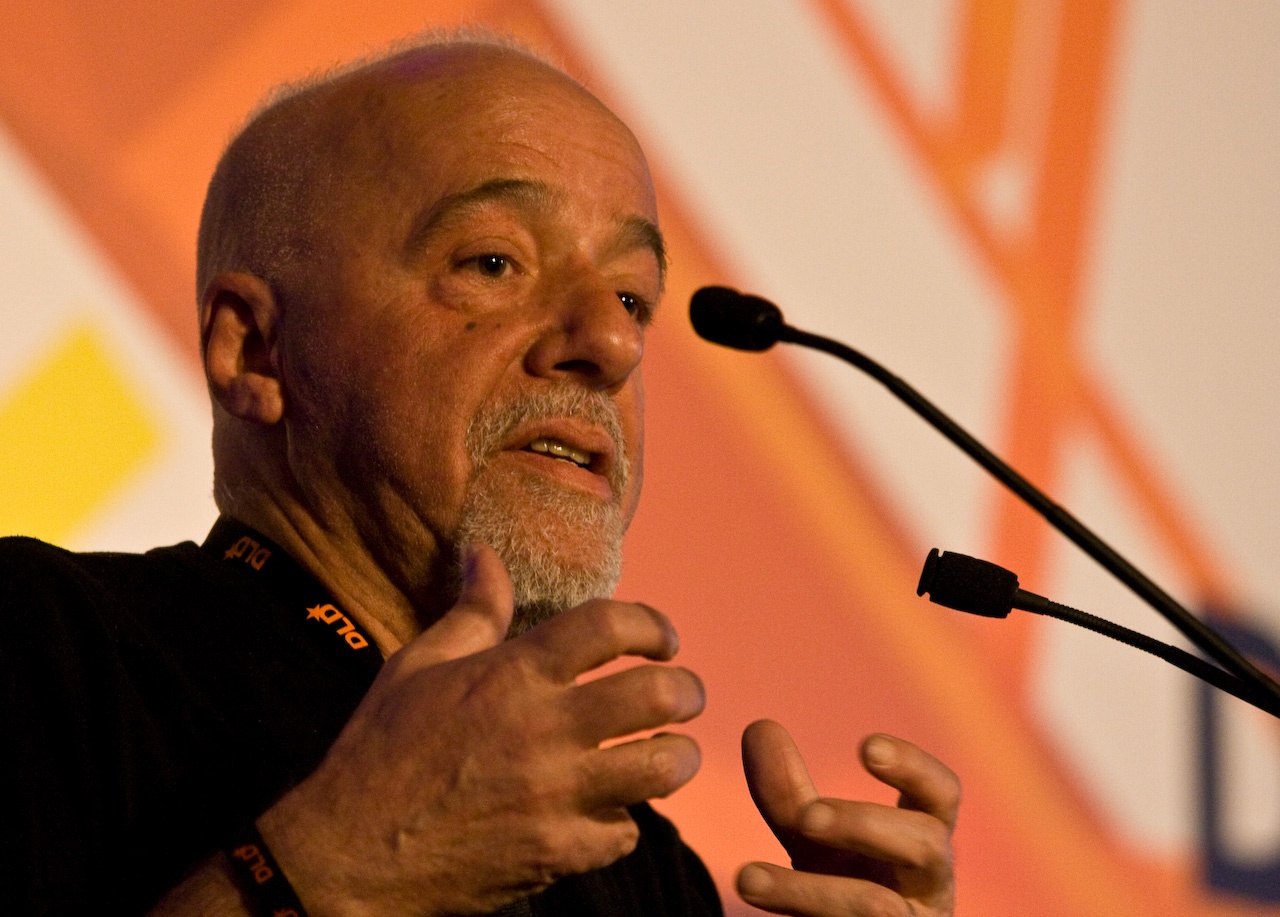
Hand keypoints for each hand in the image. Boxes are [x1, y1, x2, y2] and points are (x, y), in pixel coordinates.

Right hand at [257, 544, 704, 916]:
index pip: (610, 625)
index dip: (652, 624)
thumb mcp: (417, 666)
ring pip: (660, 768)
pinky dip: (623, 822)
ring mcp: (553, 796)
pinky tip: (608, 812)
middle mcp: (542, 730)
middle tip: (687, 695)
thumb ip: (473, 612)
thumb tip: (485, 554)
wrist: (346, 856)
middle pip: (657, 695)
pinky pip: (624, 833)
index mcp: (512, 674)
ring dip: (676, 757)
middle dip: (688, 690)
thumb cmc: (379, 750)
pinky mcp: (555, 854)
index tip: (664, 639)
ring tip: (670, 753)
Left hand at [736, 720, 957, 916]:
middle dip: (865, 825)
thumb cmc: (841, 890)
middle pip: (928, 845)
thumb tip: (759, 727)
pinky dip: (800, 913)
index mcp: (920, 842)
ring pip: (882, 909)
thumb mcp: (815, 841)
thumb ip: (789, 793)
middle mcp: (929, 886)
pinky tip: (752, 898)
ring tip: (746, 877)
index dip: (915, 769)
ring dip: (813, 891)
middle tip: (807, 817)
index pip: (941, 795)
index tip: (867, 746)